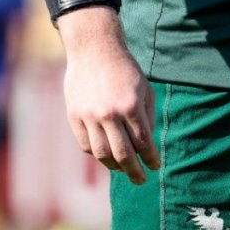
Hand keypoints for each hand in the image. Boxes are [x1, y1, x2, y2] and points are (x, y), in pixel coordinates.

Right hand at [59, 8, 160, 184]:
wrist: (94, 49)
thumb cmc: (125, 70)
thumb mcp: (145, 89)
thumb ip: (147, 117)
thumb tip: (147, 146)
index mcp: (131, 106)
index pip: (144, 143)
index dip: (151, 159)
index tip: (155, 167)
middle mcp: (110, 113)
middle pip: (124, 155)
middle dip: (135, 172)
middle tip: (141, 180)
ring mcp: (90, 116)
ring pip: (102, 154)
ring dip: (114, 166)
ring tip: (123, 169)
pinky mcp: (74, 116)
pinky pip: (86, 145)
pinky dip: (96, 153)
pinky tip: (105, 153)